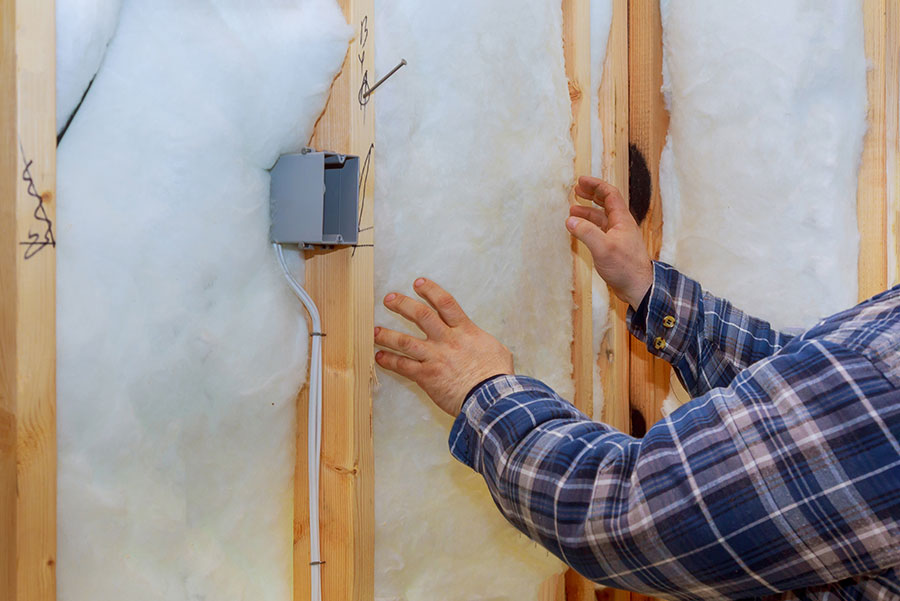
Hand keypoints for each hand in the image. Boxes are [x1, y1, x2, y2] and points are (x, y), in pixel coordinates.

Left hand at [375, 278, 513, 416]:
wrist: (490, 396)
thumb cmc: (497, 376)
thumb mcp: (497, 350)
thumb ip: (483, 342)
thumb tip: (483, 342)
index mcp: (465, 330)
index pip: (445, 303)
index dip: (430, 291)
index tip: (418, 283)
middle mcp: (447, 340)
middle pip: (421, 316)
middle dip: (403, 305)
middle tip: (389, 299)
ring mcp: (435, 357)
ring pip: (405, 341)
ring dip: (388, 335)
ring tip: (375, 331)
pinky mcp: (426, 376)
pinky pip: (403, 366)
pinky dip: (390, 361)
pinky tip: (380, 357)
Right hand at [567, 176, 652, 308]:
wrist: (638, 287)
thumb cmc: (624, 267)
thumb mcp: (603, 248)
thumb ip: (586, 232)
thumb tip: (570, 220)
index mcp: (622, 220)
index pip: (610, 194)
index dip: (596, 185)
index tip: (581, 181)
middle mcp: (621, 225)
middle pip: (606, 203)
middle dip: (591, 195)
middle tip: (576, 190)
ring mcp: (618, 237)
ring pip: (602, 218)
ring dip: (588, 212)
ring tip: (572, 211)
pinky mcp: (614, 248)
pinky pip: (600, 231)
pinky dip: (589, 227)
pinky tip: (579, 230)